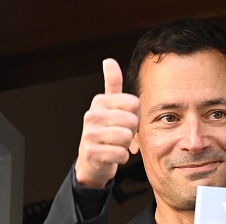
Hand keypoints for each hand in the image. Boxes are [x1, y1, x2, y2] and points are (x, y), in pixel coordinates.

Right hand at [74, 58, 140, 187]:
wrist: (92, 161)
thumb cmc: (106, 131)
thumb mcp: (109, 107)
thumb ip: (113, 84)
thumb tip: (109, 60)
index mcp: (100, 102)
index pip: (134, 103)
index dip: (135, 115)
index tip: (124, 121)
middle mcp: (92, 115)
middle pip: (132, 120)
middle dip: (131, 131)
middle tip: (120, 135)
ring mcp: (90, 134)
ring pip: (127, 137)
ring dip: (126, 145)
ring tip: (115, 144)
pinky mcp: (91, 152)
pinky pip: (121, 154)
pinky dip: (121, 157)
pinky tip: (112, 155)